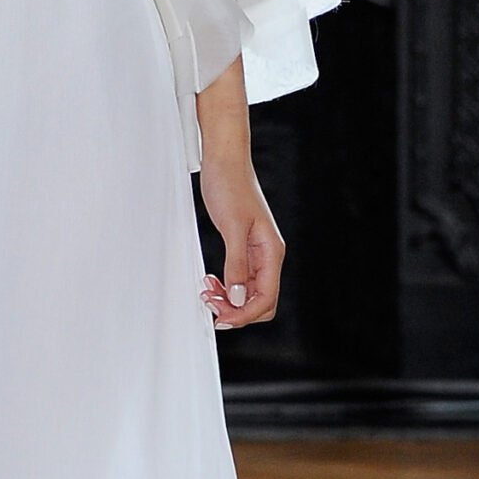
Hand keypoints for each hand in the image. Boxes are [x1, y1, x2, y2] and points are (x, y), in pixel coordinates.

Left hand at [196, 163, 284, 330]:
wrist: (225, 161)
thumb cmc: (231, 185)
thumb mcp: (232, 227)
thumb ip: (237, 264)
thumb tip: (238, 296)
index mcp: (271, 252)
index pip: (266, 298)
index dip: (244, 313)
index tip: (222, 317)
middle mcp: (267, 256)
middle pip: (261, 301)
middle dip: (237, 310)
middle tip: (210, 304)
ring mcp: (256, 254)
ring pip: (248, 292)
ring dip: (228, 300)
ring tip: (206, 293)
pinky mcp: (243, 248)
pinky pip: (238, 279)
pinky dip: (225, 287)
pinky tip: (211, 282)